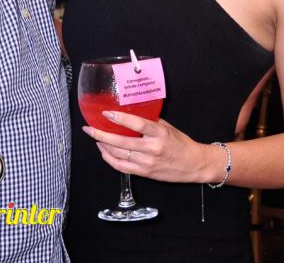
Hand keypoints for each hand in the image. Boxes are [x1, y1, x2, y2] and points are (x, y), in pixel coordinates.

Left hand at [83, 110, 218, 183]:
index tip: (105, 113)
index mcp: (160, 134)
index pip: (137, 124)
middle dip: (101, 135)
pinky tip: (103, 151)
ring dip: (102, 146)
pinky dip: (109, 159)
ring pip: (118, 155)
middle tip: (88, 128)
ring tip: (94, 137)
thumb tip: (129, 111)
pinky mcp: (145, 173)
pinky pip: (121, 167)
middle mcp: (152, 149)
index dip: (120, 119)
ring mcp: (147, 163)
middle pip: (121, 143)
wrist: (194, 165)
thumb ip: (149, 120)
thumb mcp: (167, 127)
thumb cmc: (181, 143)